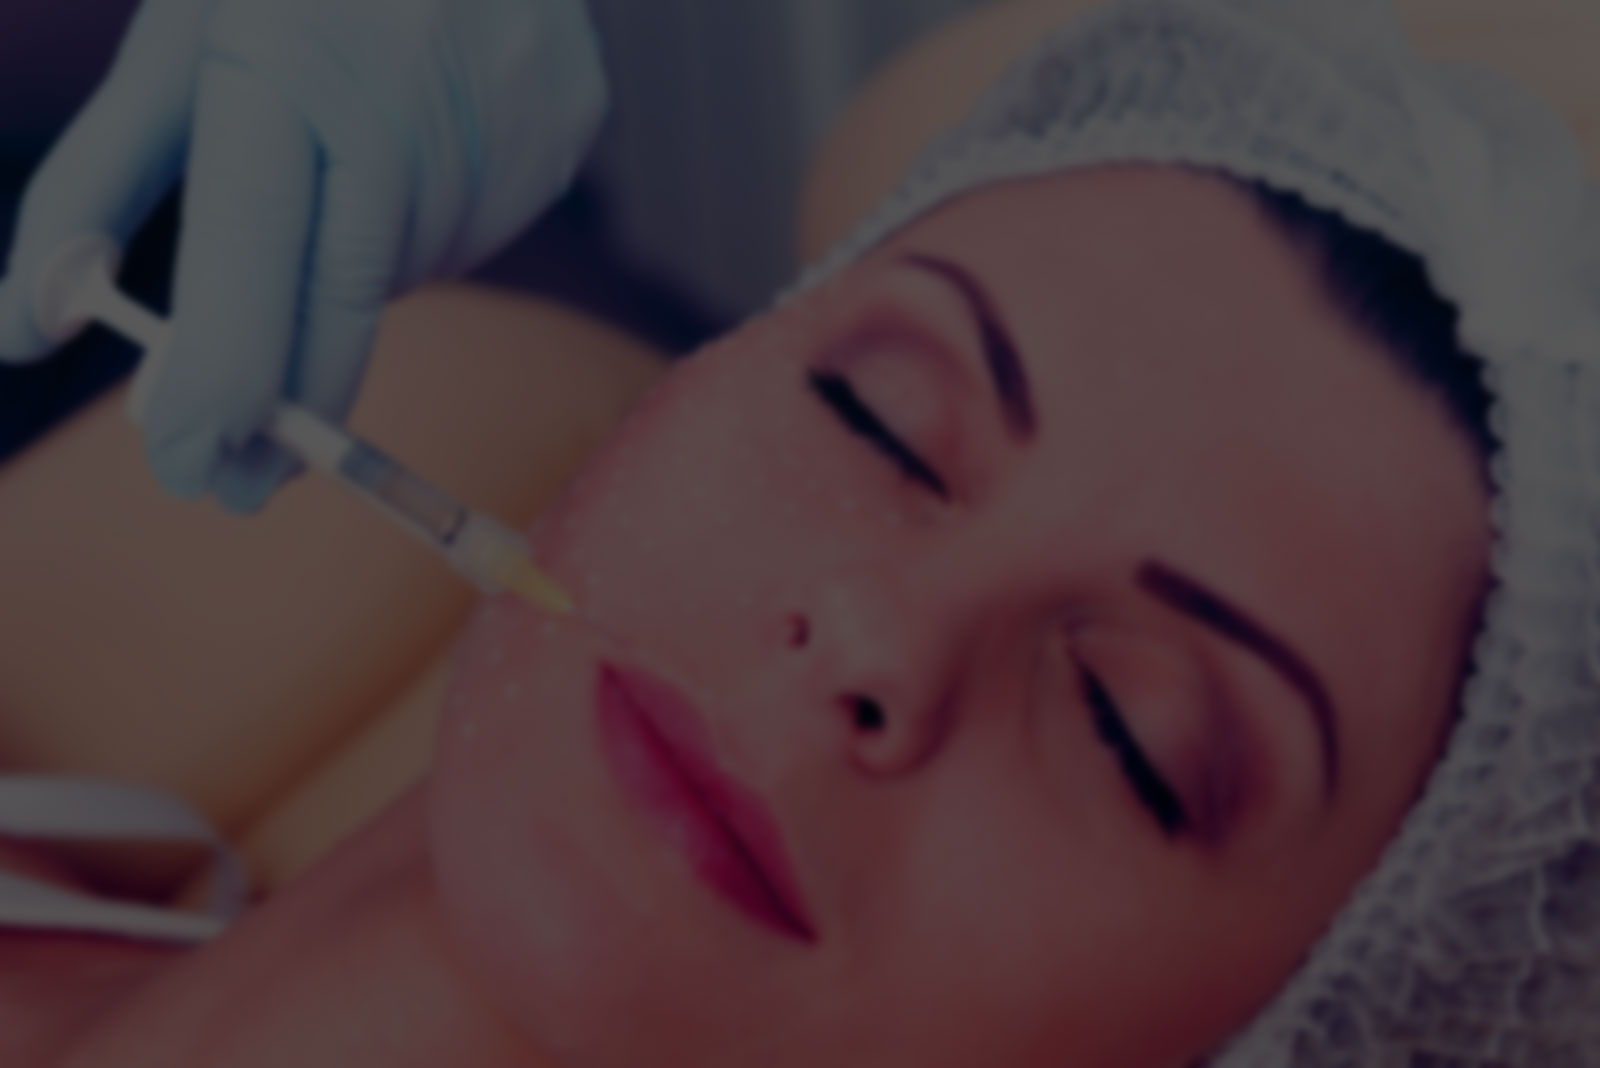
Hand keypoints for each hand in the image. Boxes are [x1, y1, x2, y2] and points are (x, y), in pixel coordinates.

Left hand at [0, 0, 606, 511]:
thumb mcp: (175, 47)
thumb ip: (93, 191)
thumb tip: (22, 332)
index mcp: (283, 66)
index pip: (254, 252)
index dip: (224, 370)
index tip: (192, 465)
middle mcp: (404, 105)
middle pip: (344, 303)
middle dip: (284, 405)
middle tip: (232, 479)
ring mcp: (500, 125)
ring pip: (409, 273)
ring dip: (355, 277)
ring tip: (344, 181)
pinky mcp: (561, 137)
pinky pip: (474, 236)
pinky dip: (426, 229)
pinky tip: (414, 157)